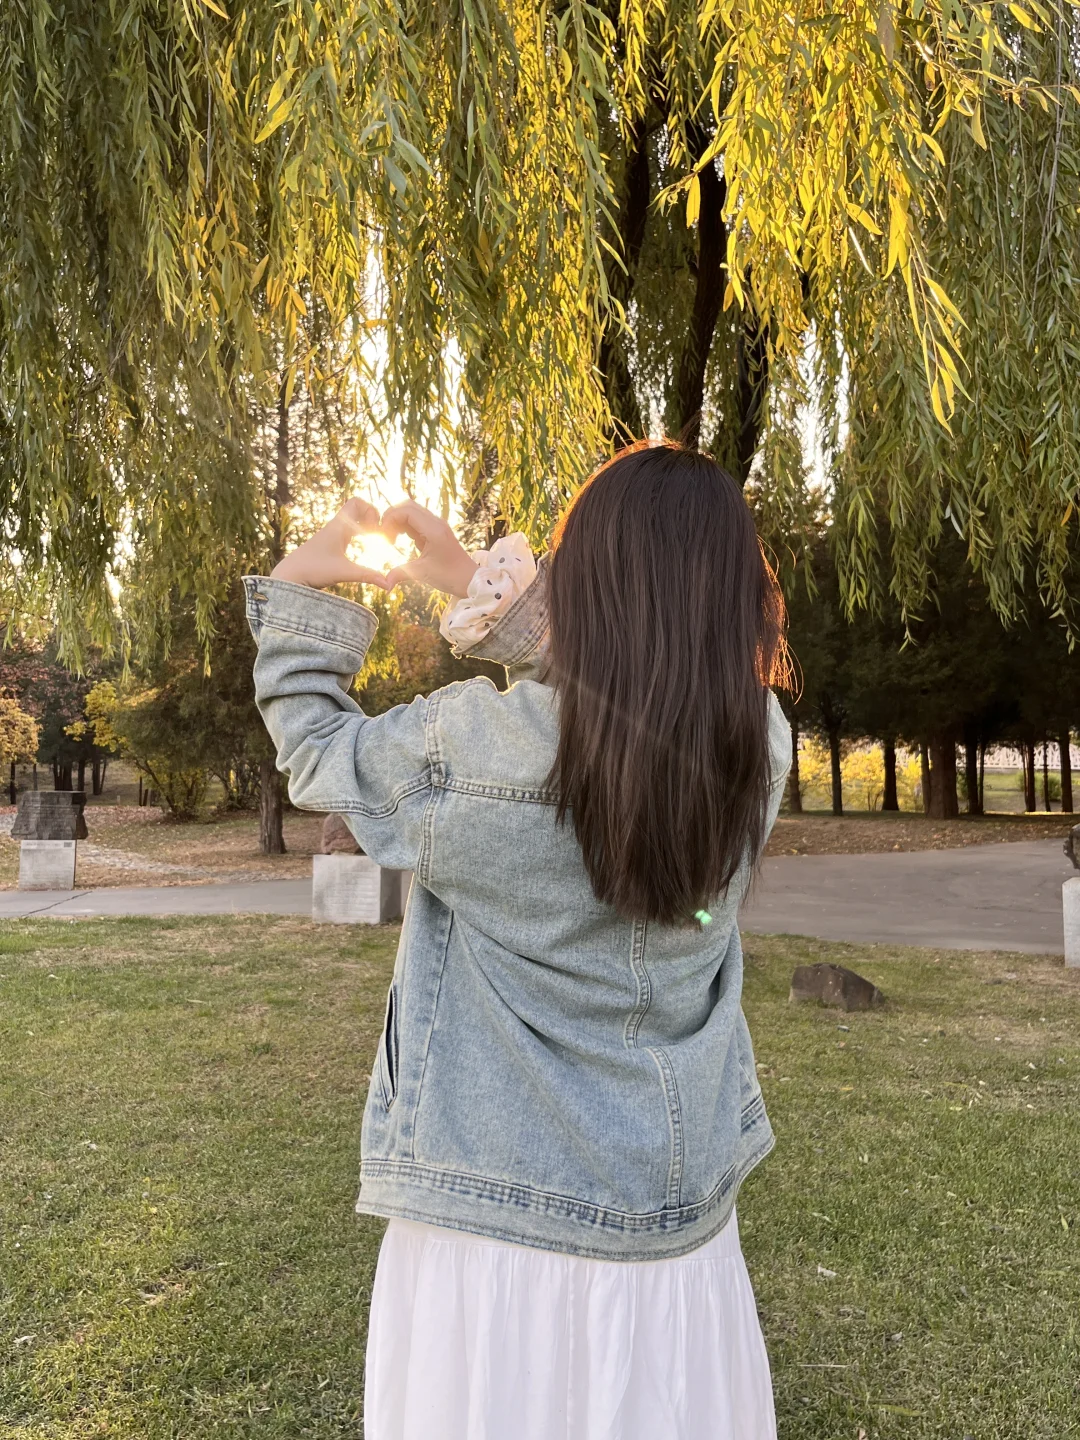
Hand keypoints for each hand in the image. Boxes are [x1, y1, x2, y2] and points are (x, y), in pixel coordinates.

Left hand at [270, 499, 388, 589]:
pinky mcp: (329, 544)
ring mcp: (331, 535)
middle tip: (380, 534)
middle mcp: (334, 527)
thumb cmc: (312, 570)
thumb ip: (367, 575)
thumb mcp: (343, 572)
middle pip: (357, 509)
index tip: (377, 529)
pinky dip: (359, 534)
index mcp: (338, 526)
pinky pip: (348, 531)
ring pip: (353, 520)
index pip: (357, 502)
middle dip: (372, 517)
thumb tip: (388, 584)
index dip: (371, 511)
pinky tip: (363, 548)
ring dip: (366, 526)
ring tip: (375, 540)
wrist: (289, 576)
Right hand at [380, 500, 476, 597]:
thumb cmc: (450, 576)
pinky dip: (405, 526)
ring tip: (391, 539)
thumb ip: (400, 573)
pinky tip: (399, 540)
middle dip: (392, 517)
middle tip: (384, 534)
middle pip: (408, 506)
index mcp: (433, 529)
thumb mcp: (422, 573)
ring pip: (412, 512)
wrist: (470, 580)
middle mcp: (436, 523)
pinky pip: (416, 521)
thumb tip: (384, 584)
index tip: (383, 535)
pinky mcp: (435, 531)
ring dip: (398, 521)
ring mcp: (436, 526)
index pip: (406, 510)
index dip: (390, 518)